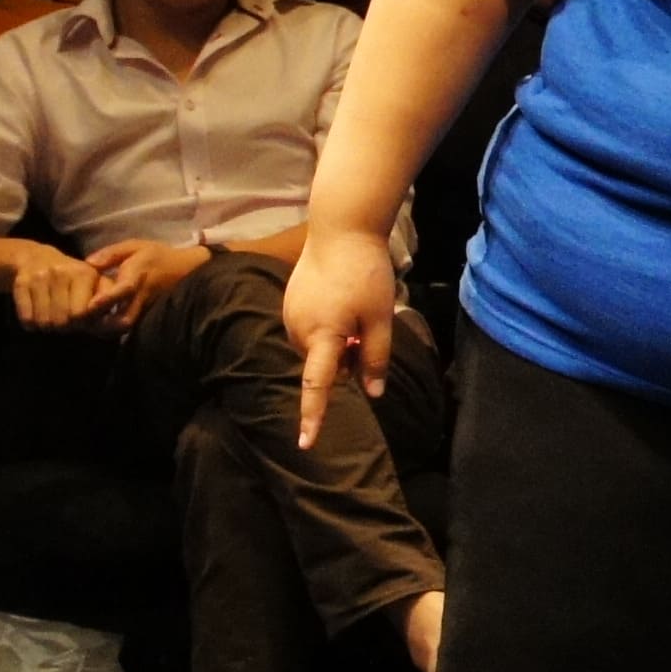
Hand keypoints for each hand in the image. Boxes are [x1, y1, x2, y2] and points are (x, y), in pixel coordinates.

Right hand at [6, 246, 112, 332]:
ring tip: (52, 317)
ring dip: (48, 327)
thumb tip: (121, 327)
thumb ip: (108, 307)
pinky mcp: (21, 283)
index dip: (83, 323)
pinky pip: (26, 319)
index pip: (82, 314)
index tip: (83, 320)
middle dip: (65, 327)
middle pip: (63, 321)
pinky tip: (37, 315)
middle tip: (65, 321)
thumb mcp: (94, 285)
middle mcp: (62, 272)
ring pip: (44, 322)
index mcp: (85, 273)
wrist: (36, 258)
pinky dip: (32, 325)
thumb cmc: (73, 280)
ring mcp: (39, 276)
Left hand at [79, 238, 210, 330]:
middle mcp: (142, 297)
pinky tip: (99, 325)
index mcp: (138, 276)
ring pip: (126, 327)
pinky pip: (129, 327)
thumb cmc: (158, 256)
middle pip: (125, 320)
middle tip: (84, 322)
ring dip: (107, 329)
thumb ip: (111, 254)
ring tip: (88, 325)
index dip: (107, 298)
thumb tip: (88, 263)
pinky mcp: (147, 317)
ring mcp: (146, 310)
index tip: (91, 305)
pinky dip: (113, 329)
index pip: (124, 290)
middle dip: (103, 324)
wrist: (188, 269)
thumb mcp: (135, 246)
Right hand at [286, 223, 400, 449]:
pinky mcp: (290, 302)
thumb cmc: (365, 274)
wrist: (340, 228)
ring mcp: (290, 315)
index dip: (313, 416)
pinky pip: (311, 329)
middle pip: (325, 364)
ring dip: (338, 341)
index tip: (305, 443)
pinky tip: (340, 299)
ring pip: (319, 347)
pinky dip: (328, 326)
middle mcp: (298, 329)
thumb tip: (372, 393)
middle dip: (347, 358)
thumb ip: (376, 358)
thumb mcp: (381, 318)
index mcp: (322, 336)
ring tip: (355, 306)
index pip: (316, 386)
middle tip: (369, 328)